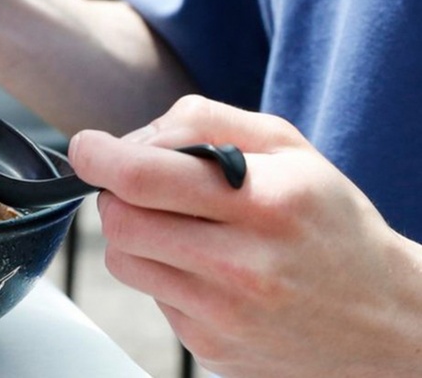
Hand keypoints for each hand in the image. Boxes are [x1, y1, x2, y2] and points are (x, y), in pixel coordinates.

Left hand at [68, 95, 421, 376]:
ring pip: (123, 260)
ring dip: (134, 234)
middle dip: (118, 193)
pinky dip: (162, 272)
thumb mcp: (287, 147)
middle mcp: (244, 265)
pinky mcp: (210, 347)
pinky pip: (150, 295)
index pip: (147, 177)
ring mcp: (224, 315)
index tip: (87, 148)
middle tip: (144, 186)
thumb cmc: (328, 220)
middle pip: (121, 220)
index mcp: (266, 202)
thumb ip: (206, 122)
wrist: (383, 316)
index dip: (101, 157)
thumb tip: (132, 139)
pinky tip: (205, 268)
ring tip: (182, 227)